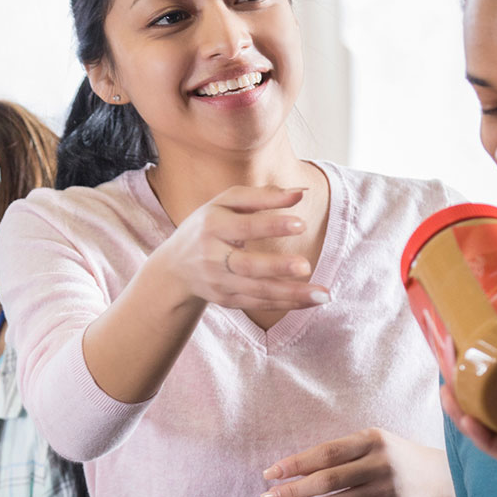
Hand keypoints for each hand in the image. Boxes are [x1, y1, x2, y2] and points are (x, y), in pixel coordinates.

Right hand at [157, 185, 329, 313]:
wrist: (174, 268)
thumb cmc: (208, 225)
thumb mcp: (226, 203)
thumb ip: (262, 196)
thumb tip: (301, 193)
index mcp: (213, 226)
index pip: (244, 227)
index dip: (272, 225)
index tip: (301, 223)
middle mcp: (212, 257)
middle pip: (246, 265)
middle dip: (276, 267)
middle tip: (305, 266)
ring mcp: (219, 282)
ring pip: (256, 290)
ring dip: (290, 293)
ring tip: (322, 294)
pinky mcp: (226, 300)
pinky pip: (258, 303)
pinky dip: (285, 303)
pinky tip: (311, 300)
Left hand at [261, 428, 459, 496]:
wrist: (440, 478)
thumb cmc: (391, 458)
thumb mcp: (370, 444)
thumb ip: (337, 454)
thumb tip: (287, 471)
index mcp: (371, 439)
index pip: (326, 452)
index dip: (295, 464)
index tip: (269, 474)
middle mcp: (381, 464)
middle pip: (328, 480)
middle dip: (293, 490)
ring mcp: (388, 491)